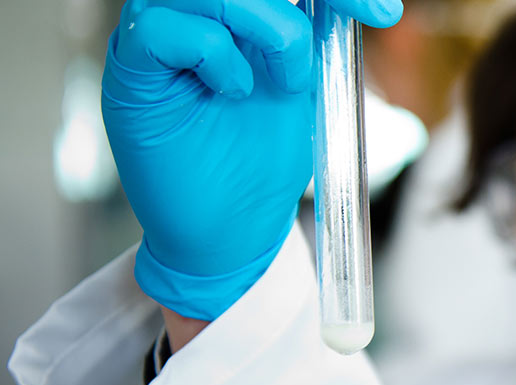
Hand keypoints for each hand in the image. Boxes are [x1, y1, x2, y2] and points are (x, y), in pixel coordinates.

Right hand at [102, 0, 401, 320]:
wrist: (231, 230)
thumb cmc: (261, 160)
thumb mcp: (304, 86)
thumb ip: (314, 35)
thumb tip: (350, 1)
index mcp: (236, 11)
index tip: (385, 12)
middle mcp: (193, 12)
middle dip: (298, 5)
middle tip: (340, 38)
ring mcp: (158, 33)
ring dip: (267, 26)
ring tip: (286, 83)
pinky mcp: (130, 69)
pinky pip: (160, 27)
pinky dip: (213, 54)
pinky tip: (233, 91)